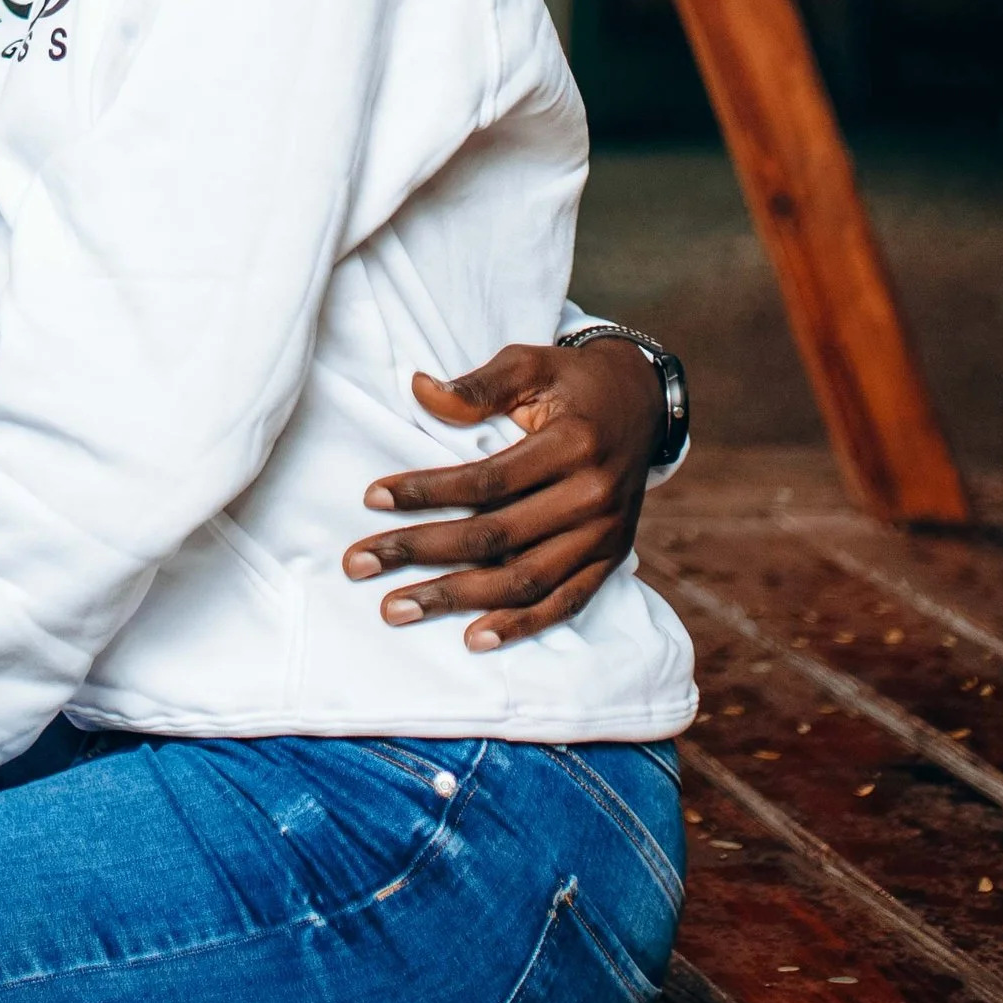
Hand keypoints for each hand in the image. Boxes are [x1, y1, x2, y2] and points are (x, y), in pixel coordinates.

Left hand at [340, 336, 665, 652]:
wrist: (643, 404)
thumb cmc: (572, 382)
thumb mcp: (530, 363)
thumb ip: (478, 386)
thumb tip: (419, 390)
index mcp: (572, 445)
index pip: (488, 480)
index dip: (428, 491)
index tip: (372, 498)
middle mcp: (594, 496)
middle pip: (496, 536)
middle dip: (422, 551)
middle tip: (359, 563)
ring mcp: (605, 535)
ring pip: (524, 579)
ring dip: (457, 599)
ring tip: (397, 608)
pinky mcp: (610, 560)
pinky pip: (565, 603)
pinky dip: (522, 625)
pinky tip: (474, 638)